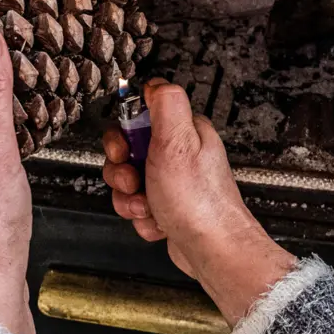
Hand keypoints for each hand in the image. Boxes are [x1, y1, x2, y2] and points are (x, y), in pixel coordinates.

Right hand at [102, 81, 294, 325]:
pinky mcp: (167, 209)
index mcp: (184, 133)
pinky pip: (137, 209)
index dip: (123, 136)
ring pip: (128, 185)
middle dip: (122, 174)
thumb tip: (155, 83)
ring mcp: (173, 184)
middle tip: (135, 181)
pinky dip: (142, 219)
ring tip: (148, 207)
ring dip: (130, 200)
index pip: (138, 118)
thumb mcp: (178, 142)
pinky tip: (157, 222)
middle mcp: (180, 156)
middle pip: (127, 154)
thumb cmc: (200, 203)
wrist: (211, 250)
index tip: (126, 150)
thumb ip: (165, 105)